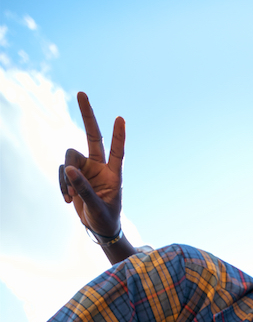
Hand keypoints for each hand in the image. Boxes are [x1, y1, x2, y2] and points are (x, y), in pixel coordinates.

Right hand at [58, 91, 124, 238]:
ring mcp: (86, 169)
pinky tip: (67, 199)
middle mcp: (100, 166)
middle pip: (92, 136)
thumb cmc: (105, 219)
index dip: (118, 136)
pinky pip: (64, 171)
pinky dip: (63, 184)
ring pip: (70, 158)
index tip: (121, 119)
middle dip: (87, 115)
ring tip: (71, 197)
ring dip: (67, 176)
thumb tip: (70, 169)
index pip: (117, 152)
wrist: (99, 228)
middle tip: (81, 93)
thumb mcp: (97, 207)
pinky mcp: (74, 174)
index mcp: (114, 174)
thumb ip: (84, 189)